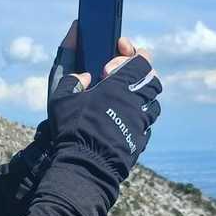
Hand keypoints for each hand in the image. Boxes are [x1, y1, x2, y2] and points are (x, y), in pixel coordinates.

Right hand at [46, 50, 161, 181]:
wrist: (85, 165)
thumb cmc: (72, 129)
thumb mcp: (62, 99)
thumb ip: (71, 80)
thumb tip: (83, 74)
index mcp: (120, 87)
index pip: (143, 60)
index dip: (135, 52)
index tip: (121, 49)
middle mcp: (136, 103)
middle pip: (153, 81)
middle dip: (142, 74)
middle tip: (123, 77)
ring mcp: (141, 124)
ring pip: (153, 104)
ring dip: (141, 98)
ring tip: (123, 101)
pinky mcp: (140, 141)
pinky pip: (146, 126)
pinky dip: (137, 120)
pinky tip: (121, 122)